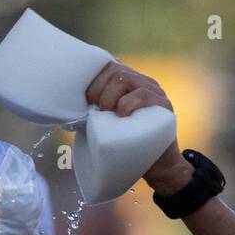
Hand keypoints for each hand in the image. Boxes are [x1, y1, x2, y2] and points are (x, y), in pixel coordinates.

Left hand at [85, 61, 191, 195]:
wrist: (157, 168)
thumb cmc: (129, 147)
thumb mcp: (109, 127)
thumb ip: (96, 115)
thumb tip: (70, 110)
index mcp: (130, 86)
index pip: (109, 66)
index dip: (93, 80)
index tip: (87, 101)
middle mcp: (143, 84)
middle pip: (115, 70)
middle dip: (98, 90)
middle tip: (96, 110)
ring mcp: (155, 93)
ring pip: (125, 78)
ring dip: (109, 97)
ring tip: (108, 114)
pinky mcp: (164, 106)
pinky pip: (143, 94)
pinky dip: (126, 103)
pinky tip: (121, 115)